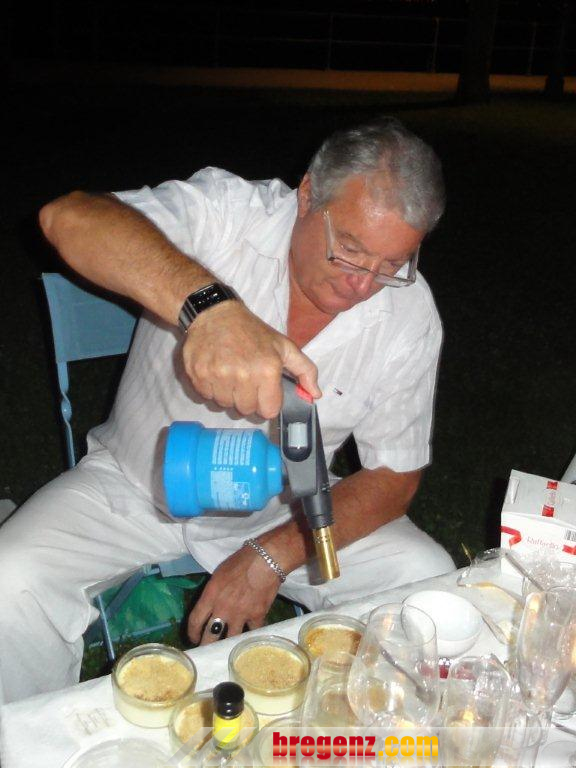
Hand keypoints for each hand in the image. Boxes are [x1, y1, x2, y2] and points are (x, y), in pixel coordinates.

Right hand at [182, 300, 319, 418]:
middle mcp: (242, 375)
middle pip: (246, 411)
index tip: (263, 392)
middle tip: (245, 381)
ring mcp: (217, 376)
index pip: (268, 411)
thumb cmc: (253, 332)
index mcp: (267, 370)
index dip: (267, 403)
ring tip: (229, 375)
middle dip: (247, 400)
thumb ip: (305, 371)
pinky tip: (215, 373)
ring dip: (228, 396)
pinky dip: (211, 390)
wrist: (215, 313)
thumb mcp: (284, 346)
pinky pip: (206, 397)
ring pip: (225, 406)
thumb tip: (316, 395)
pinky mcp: (197, 375)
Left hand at [187, 545, 281, 644]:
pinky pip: (251, 632)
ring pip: (229, 639)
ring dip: (227, 645)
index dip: (192, 633)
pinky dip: (250, 634)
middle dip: (206, 645)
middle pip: (209, 636)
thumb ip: (214, 592)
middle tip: (206, 650)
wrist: (266, 559)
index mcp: (210, 595)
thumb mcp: (219, 574)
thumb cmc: (241, 561)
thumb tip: (212, 603)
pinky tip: (250, 637)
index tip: (193, 638)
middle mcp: (222, 608)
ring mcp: (240, 614)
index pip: (195, 620)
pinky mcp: (257, 616)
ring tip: (227, 648)